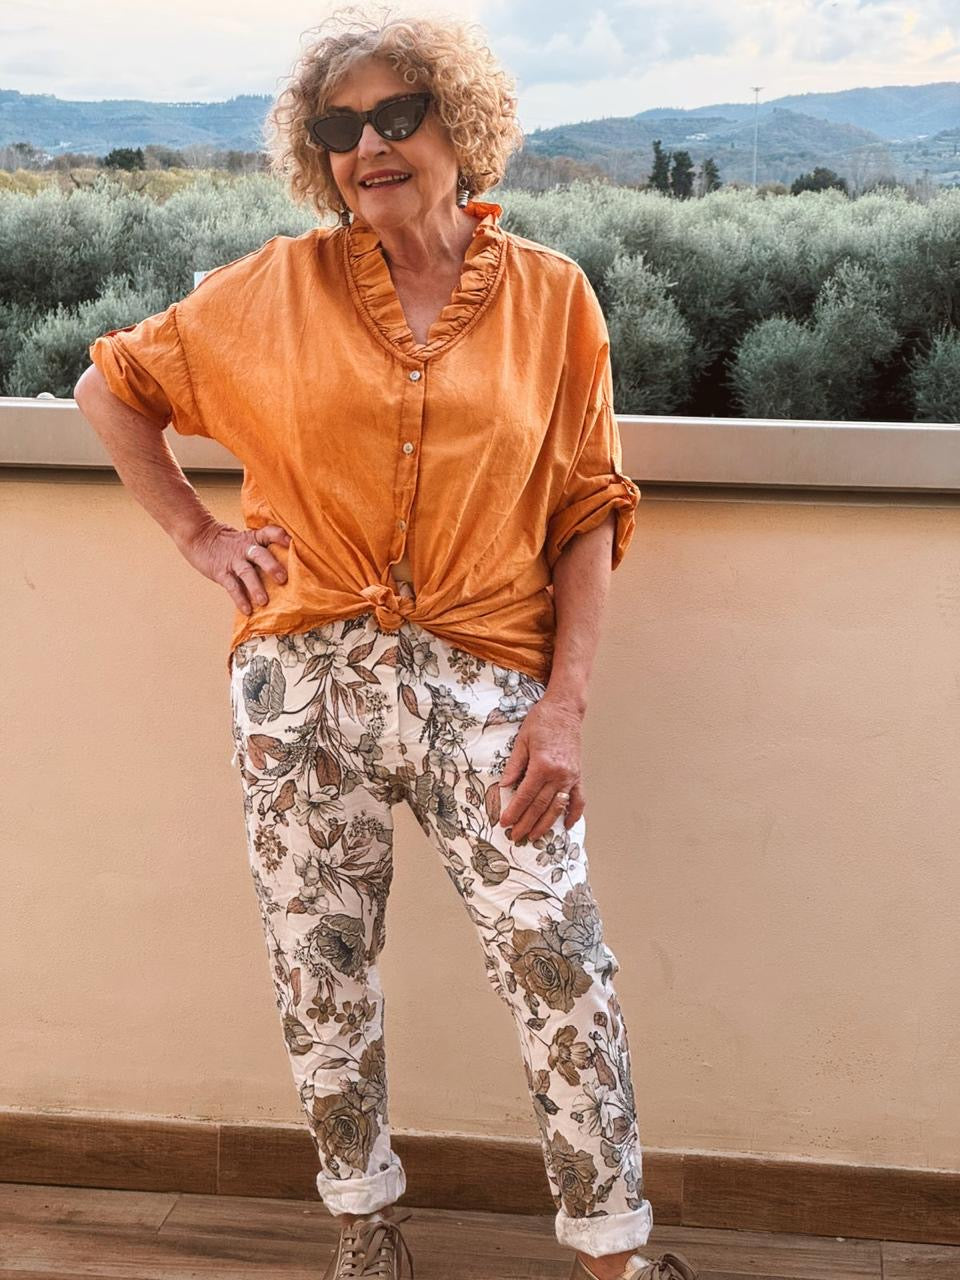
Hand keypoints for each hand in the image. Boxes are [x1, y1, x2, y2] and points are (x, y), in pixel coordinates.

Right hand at [178, 519, 291, 614]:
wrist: (199, 537)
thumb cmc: (229, 543)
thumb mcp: (247, 539)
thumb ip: (264, 548)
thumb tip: (289, 565)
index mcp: (254, 538)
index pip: (270, 533)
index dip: (280, 537)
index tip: (291, 542)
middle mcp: (246, 548)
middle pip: (260, 555)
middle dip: (272, 566)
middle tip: (282, 579)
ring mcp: (233, 560)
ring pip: (246, 573)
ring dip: (256, 587)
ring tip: (264, 601)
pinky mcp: (221, 572)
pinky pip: (232, 587)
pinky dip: (240, 599)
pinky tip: (247, 610)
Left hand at [498, 695, 585, 842]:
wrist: (565, 709)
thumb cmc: (541, 721)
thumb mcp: (521, 740)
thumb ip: (514, 765)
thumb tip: (504, 786)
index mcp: (542, 765)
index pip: (525, 796)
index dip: (514, 812)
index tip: (505, 823)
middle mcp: (558, 774)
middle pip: (540, 806)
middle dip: (526, 823)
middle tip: (516, 836)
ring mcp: (571, 776)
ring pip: (557, 807)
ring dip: (545, 824)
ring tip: (534, 836)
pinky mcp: (578, 775)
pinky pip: (578, 799)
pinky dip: (574, 814)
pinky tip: (567, 826)